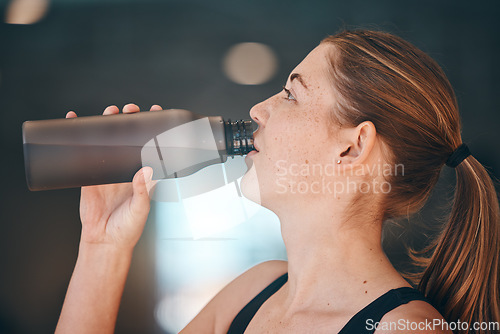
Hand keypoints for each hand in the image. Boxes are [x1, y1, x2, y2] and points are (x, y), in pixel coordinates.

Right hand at [66, 104, 161, 249]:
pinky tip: (75, 124)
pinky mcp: (89, 176)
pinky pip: (83, 154)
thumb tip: (146, 170)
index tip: (156, 113)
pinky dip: (78, 138)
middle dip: (128, 121)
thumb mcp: (140, 209)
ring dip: (106, 125)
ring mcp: (107, 171)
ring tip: (108, 113)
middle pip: (127, 139)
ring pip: (107, 143)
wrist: (104, 241)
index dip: (152, 129)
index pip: (149, 146)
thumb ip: (143, 190)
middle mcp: (126, 170)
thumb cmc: (128, 228)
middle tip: (129, 110)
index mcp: (142, 175)